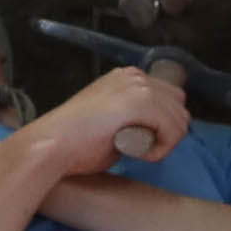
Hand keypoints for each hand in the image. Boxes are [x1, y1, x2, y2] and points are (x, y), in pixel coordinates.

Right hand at [18, 61, 187, 190]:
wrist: (52, 145)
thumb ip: (135, 118)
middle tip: (140, 149)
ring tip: (135, 152)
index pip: (170, 98)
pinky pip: (172, 131)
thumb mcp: (112, 122)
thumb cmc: (75, 142)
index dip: (163, 126)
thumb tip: (159, 129)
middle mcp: (135, 76)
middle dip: (167, 133)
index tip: (140, 142)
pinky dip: (160, 149)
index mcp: (127, 77)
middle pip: (179, 106)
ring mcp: (138, 87)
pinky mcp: (141, 103)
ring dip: (163, 143)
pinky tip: (136, 154)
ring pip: (179, 120)